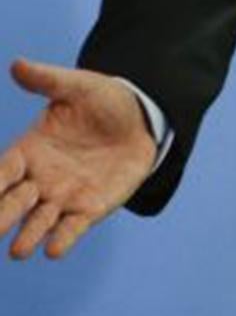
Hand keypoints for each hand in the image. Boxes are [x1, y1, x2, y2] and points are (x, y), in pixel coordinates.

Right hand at [0, 59, 157, 259]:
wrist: (141, 120)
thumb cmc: (102, 102)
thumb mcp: (77, 87)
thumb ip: (48, 80)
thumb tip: (18, 64)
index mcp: (28, 151)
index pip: (1, 171)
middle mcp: (39, 179)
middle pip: (13, 202)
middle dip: (2, 215)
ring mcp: (63, 196)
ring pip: (38, 221)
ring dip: (28, 235)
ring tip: (18, 251)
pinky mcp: (90, 208)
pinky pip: (72, 228)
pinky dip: (63, 240)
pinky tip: (53, 251)